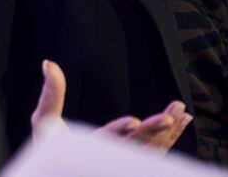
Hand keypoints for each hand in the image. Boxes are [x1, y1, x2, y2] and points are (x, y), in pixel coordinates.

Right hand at [31, 59, 192, 151]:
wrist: (58, 173)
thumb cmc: (49, 150)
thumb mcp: (44, 124)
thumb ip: (50, 96)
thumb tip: (48, 62)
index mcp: (86, 150)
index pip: (105, 141)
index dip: (119, 130)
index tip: (133, 121)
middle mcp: (108, 161)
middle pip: (134, 148)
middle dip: (152, 132)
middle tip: (169, 118)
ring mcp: (123, 165)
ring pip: (150, 152)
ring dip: (168, 133)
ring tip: (180, 111)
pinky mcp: (134, 164)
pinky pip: (157, 154)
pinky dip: (171, 139)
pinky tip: (183, 121)